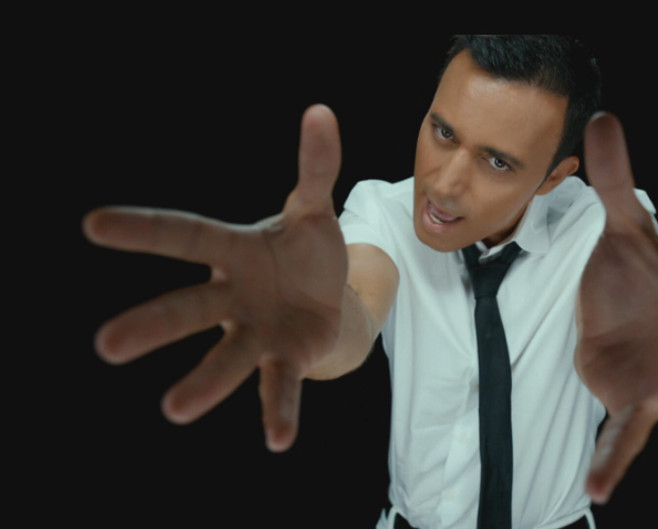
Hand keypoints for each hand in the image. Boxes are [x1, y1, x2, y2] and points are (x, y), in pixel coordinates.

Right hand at [84, 104, 344, 451]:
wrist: (329, 299)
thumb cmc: (307, 252)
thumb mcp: (313, 209)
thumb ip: (316, 167)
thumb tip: (322, 112)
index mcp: (234, 250)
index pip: (185, 235)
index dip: (145, 230)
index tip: (94, 224)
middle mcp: (234, 295)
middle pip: (190, 307)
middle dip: (153, 324)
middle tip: (107, 345)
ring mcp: (258, 332)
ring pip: (227, 356)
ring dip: (203, 382)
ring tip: (174, 410)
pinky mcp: (286, 359)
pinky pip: (279, 386)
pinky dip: (279, 411)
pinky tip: (278, 441)